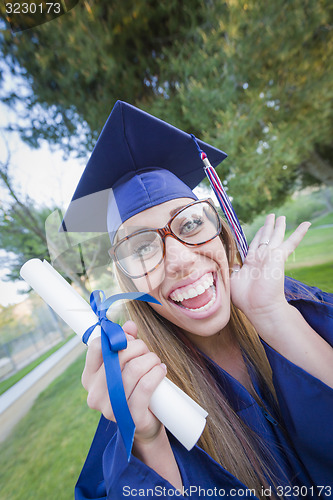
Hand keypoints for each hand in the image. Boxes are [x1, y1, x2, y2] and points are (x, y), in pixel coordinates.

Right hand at [81, 320, 166, 443]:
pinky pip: (145, 386)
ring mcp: (111, 408)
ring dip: (150, 359)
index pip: (96, 346)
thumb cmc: (133, 387)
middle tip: (147, 352)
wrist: (144, 424)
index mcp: (89, 377)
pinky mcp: (131, 418)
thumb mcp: (126, 363)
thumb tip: (130, 325)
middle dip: (139, 347)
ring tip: (156, 362)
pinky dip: (156, 374)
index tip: (129, 340)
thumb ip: (126, 342)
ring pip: (134, 369)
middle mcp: (95, 394)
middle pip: (119, 355)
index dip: (116, 337)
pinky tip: (161, 370)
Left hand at [230, 214, 310, 321]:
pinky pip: (291, 242)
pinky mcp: (278, 257)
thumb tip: (227, 262)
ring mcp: (270, 257)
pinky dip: (299, 233)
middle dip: (268, 227)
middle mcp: (261, 258)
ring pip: (275, 236)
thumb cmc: (245, 298)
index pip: (254, 245)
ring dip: (278, 226)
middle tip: (271, 216)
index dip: (256, 236)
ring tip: (281, 217)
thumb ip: (231, 268)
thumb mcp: (232, 279)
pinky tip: (307, 224)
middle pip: (265, 237)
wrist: (259, 307)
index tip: (259, 229)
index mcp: (251, 262)